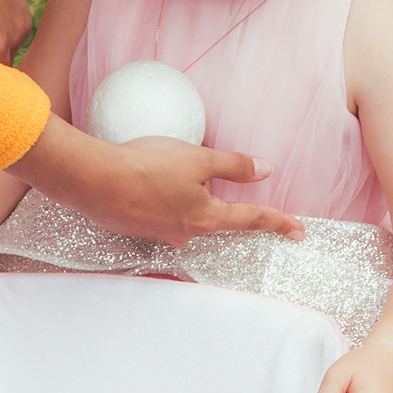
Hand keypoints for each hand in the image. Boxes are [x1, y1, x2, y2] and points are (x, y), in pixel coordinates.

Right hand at [11, 122, 303, 247]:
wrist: (92, 180)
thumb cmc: (146, 167)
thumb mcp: (197, 159)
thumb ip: (234, 166)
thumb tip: (265, 170)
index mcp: (206, 218)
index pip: (252, 219)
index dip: (278, 222)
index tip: (299, 231)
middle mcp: (187, 233)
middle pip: (215, 217)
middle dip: (213, 197)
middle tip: (193, 171)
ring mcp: (161, 234)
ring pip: (185, 213)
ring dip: (181, 193)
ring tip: (161, 166)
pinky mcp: (139, 227)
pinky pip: (160, 212)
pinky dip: (159, 196)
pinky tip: (146, 179)